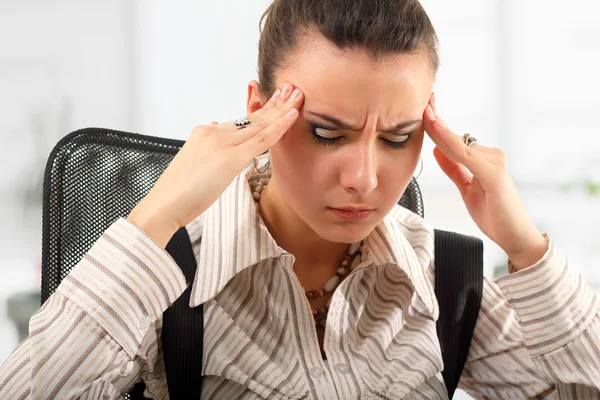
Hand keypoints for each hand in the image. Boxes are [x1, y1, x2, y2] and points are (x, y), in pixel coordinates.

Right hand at [127, 82, 303, 247]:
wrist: (163, 206)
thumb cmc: (177, 192)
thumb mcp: (192, 161)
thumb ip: (205, 144)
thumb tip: (212, 126)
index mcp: (204, 132)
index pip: (240, 119)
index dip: (262, 109)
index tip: (277, 99)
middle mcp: (213, 132)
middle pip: (251, 117)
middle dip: (275, 103)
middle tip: (293, 89)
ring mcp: (221, 143)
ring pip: (259, 124)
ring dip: (282, 109)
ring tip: (298, 96)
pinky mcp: (230, 158)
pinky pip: (261, 140)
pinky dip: (279, 126)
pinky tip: (292, 115)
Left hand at [422, 94, 547, 269]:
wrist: (515, 237)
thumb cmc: (495, 215)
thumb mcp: (467, 190)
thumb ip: (454, 169)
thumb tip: (437, 151)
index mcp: (483, 159)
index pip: (455, 139)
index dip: (438, 124)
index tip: (424, 108)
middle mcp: (491, 155)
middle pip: (456, 136)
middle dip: (437, 118)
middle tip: (422, 99)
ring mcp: (495, 162)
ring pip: (458, 143)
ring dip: (439, 129)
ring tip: (423, 111)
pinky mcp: (494, 173)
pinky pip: (465, 155)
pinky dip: (448, 142)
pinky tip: (436, 131)